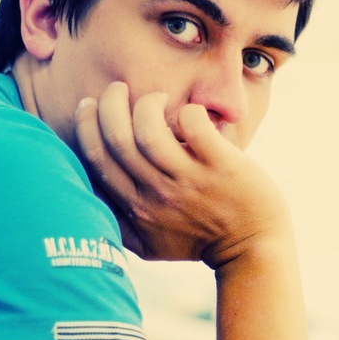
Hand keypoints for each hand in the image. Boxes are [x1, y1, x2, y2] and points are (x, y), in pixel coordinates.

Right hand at [75, 82, 288, 267]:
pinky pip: (192, 124)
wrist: (253, 249)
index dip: (86, 125)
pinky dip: (188, 111)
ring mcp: (189, 180)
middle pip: (116, 139)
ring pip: (148, 130)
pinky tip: (192, 115)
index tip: (90, 107)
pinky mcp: (220, 166)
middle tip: (118, 90)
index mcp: (136, 209)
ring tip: (156, 99)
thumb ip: (120, 226)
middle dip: (109, 104)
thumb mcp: (150, 246)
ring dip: (146, 103)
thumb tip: (90, 198)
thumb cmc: (202, 242)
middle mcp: (157, 195)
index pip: (96, 159)